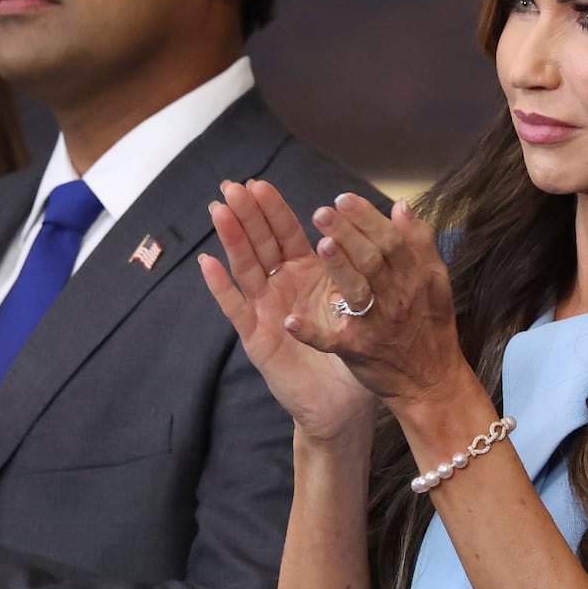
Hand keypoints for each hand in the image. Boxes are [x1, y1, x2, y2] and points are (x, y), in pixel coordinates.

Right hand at [200, 179, 377, 442]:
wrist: (343, 405)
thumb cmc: (353, 352)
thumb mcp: (359, 301)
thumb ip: (360, 267)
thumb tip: (380, 227)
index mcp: (307, 275)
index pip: (287, 234)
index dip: (273, 209)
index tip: (259, 183)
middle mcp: (282, 287)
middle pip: (260, 243)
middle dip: (246, 214)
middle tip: (232, 186)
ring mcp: (265, 310)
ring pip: (246, 267)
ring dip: (231, 239)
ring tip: (218, 209)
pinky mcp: (257, 337)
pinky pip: (237, 308)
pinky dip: (221, 287)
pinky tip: (208, 264)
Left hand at [289, 191, 487, 417]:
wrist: (432, 384)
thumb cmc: (431, 327)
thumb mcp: (436, 282)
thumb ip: (420, 243)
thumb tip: (401, 206)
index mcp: (414, 278)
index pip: (391, 240)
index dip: (367, 218)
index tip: (343, 198)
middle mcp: (397, 298)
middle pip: (372, 260)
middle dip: (347, 233)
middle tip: (321, 211)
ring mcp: (377, 325)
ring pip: (357, 292)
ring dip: (339, 269)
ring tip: (320, 245)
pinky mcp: (358, 351)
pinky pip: (332, 341)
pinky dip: (311, 333)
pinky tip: (290, 320)